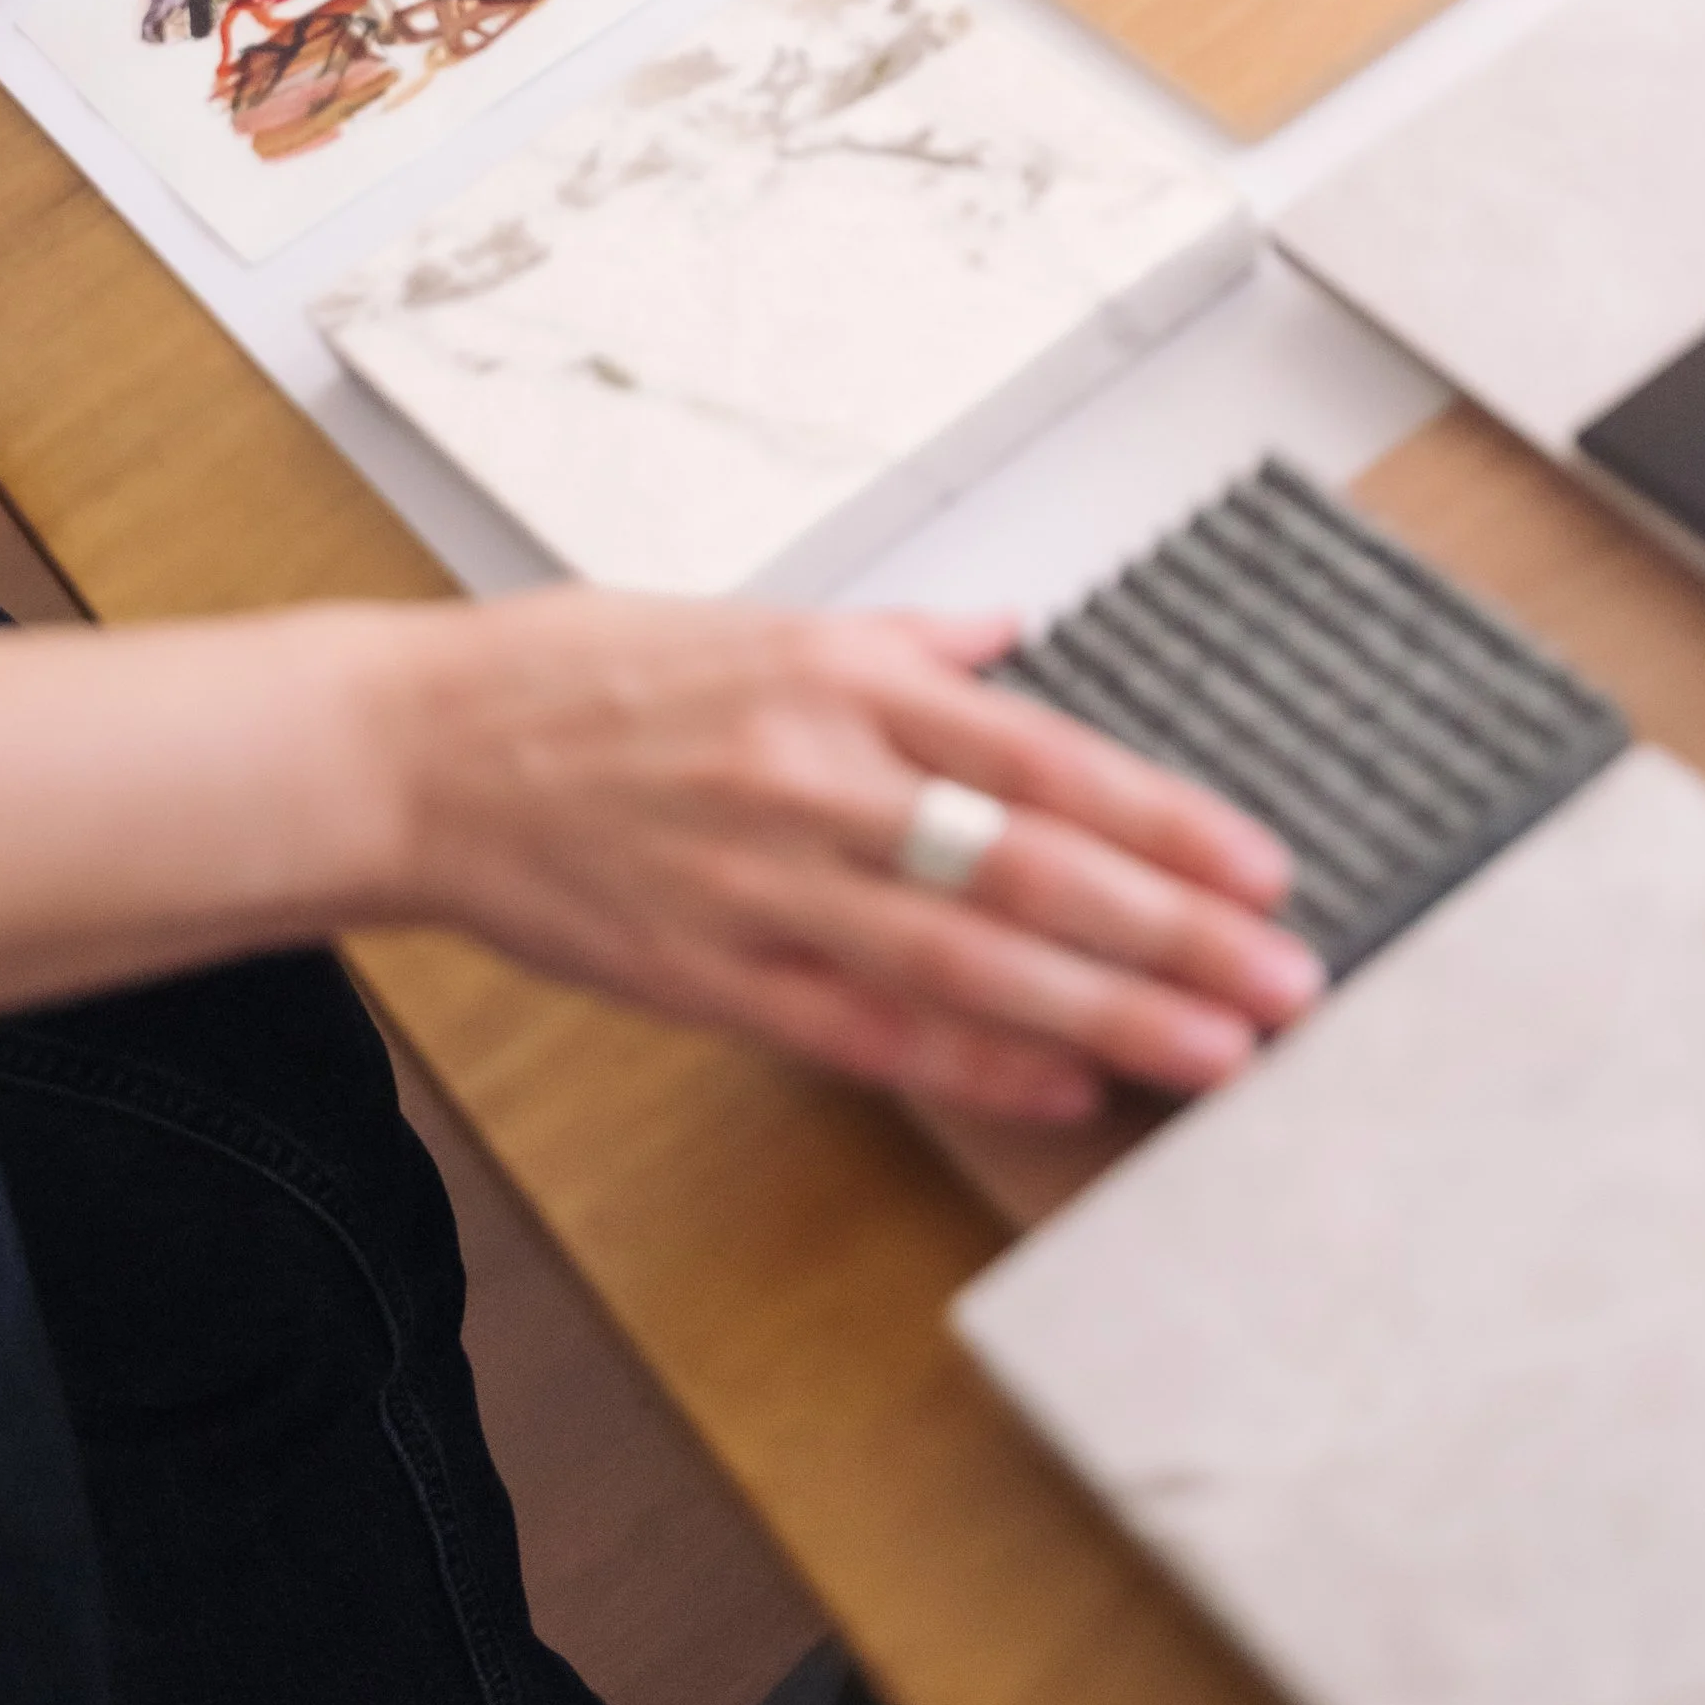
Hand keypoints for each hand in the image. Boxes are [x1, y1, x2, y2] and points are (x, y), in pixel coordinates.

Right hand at [371, 591, 1320, 1124]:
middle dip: (1177, 931)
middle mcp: (815, 773)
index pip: (1044, 754)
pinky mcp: (707, 973)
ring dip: (1108, 1012)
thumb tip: (1013, 631)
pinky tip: (1060, 1088)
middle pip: (1033, 868)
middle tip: (1288, 981)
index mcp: (836, 672)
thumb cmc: (576, 672)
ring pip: (969, 962)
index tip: (1263, 867)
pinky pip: (864, 1031)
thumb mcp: (750, 616)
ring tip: (1214, 1051)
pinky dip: (971, 1065)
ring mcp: (764, 883)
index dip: (1165, 818)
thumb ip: (899, 636)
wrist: (416, 748)